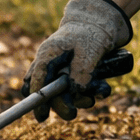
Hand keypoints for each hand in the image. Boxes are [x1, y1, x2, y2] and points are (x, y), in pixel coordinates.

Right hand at [22, 0, 131, 119]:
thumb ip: (82, 72)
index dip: (38, 99)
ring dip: (81, 98)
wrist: (100, 23)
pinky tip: (103, 89)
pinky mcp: (72, 75)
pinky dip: (90, 92)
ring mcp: (60, 70)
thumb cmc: (91, 33)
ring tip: (100, 92)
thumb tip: (76, 92)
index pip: (36, 80)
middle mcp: (51, 64)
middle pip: (47, 91)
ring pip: (64, 94)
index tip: (42, 116)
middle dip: (61, 104)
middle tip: (72, 114)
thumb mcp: (89, 52)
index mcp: (48, 55)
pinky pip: (77, 90)